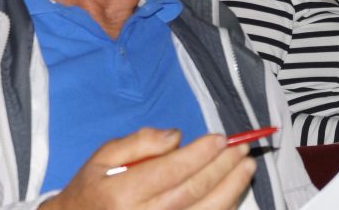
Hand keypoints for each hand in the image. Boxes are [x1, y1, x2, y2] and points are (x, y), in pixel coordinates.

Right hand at [41, 128, 255, 209]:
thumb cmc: (92, 189)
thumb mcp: (103, 157)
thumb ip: (138, 142)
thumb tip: (176, 136)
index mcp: (122, 193)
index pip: (170, 170)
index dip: (199, 154)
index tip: (219, 138)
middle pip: (193, 191)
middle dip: (221, 167)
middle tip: (240, 148)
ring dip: (231, 189)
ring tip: (246, 168)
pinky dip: (223, 208)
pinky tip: (232, 191)